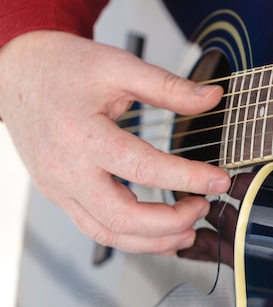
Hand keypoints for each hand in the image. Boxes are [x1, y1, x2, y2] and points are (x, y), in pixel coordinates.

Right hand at [0, 30, 230, 254]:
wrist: (19, 72)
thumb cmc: (64, 68)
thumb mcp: (119, 66)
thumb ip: (168, 86)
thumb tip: (211, 98)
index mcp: (82, 134)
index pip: (142, 167)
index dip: (186, 177)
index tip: (219, 180)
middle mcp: (67, 168)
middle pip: (120, 216)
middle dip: (170, 221)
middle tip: (203, 206)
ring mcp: (59, 186)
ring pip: (107, 233)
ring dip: (152, 239)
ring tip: (188, 228)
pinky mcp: (60, 193)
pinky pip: (95, 228)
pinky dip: (130, 236)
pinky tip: (158, 231)